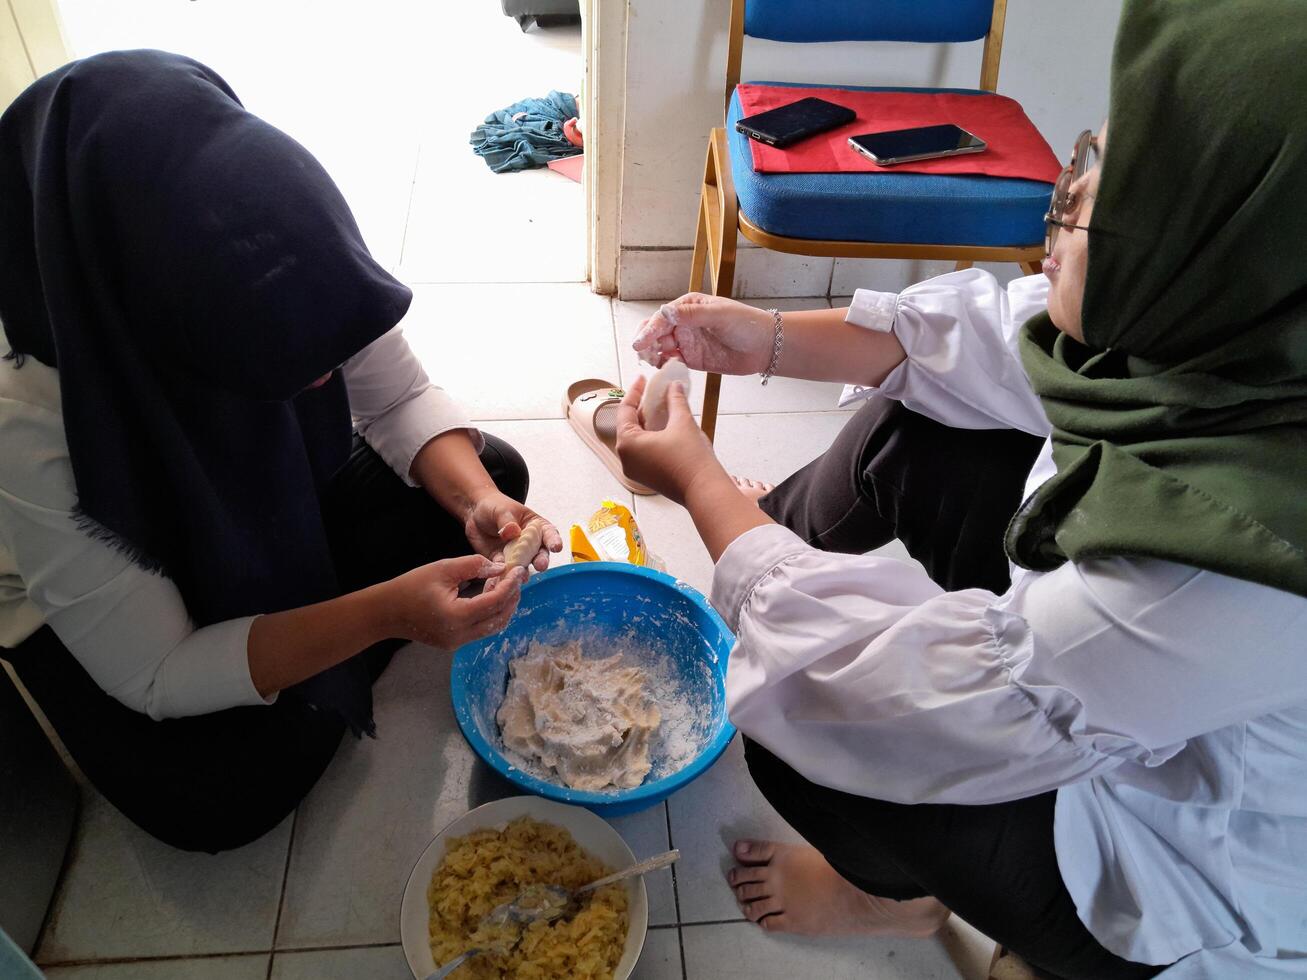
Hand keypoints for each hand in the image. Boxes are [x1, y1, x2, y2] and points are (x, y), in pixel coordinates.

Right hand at [382, 554, 525, 650]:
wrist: (386, 612)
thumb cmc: (411, 587)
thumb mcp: (443, 569)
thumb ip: (473, 566)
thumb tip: (498, 568)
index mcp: (457, 617)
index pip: (494, 602)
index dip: (510, 585)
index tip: (519, 570)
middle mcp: (460, 635)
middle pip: (499, 618)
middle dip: (512, 598)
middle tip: (517, 578)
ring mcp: (457, 643)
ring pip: (493, 627)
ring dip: (503, 607)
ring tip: (506, 585)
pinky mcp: (454, 643)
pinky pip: (481, 630)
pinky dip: (490, 613)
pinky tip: (490, 595)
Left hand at [463, 491, 562, 573]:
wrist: (475, 514)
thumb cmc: (494, 507)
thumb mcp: (501, 510)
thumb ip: (507, 521)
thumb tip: (512, 531)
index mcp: (535, 526)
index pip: (548, 533)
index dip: (554, 540)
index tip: (556, 547)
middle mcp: (529, 543)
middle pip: (539, 553)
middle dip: (541, 560)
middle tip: (541, 565)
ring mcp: (516, 554)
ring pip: (523, 565)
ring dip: (523, 571)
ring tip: (522, 575)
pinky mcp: (501, 562)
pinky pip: (504, 570)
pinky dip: (504, 574)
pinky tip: (502, 577)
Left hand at [615, 375, 725, 505]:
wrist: (704, 490)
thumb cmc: (690, 458)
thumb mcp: (682, 422)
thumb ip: (675, 400)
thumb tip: (674, 386)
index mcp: (627, 443)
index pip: (625, 410)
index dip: (635, 391)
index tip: (643, 379)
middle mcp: (626, 458)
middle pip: (629, 425)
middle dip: (643, 407)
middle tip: (655, 392)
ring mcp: (635, 470)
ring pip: (637, 438)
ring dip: (649, 422)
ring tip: (662, 407)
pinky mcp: (647, 477)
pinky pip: (644, 451)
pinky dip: (652, 436)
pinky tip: (666, 427)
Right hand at [632, 293, 774, 374]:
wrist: (764, 346)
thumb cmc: (746, 324)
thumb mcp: (720, 315)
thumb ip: (692, 314)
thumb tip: (665, 312)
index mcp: (688, 306)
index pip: (662, 317)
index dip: (650, 330)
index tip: (641, 342)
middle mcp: (683, 323)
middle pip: (656, 332)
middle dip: (646, 342)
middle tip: (642, 354)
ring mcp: (686, 342)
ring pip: (660, 348)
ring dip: (652, 355)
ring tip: (653, 363)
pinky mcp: (691, 359)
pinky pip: (671, 362)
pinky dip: (664, 366)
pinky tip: (663, 370)